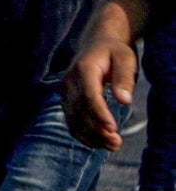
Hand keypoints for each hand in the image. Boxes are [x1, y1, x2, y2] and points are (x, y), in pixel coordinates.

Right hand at [67, 36, 133, 152]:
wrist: (96, 44)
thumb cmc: (114, 52)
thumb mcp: (125, 59)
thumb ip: (124, 78)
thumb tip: (124, 100)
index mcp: (83, 69)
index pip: (89, 95)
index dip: (100, 114)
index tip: (113, 129)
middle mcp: (69, 82)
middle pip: (80, 111)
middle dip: (97, 130)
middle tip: (117, 143)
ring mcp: (65, 92)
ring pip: (74, 119)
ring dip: (91, 136)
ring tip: (112, 145)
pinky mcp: (66, 101)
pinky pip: (71, 121)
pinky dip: (83, 135)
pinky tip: (99, 142)